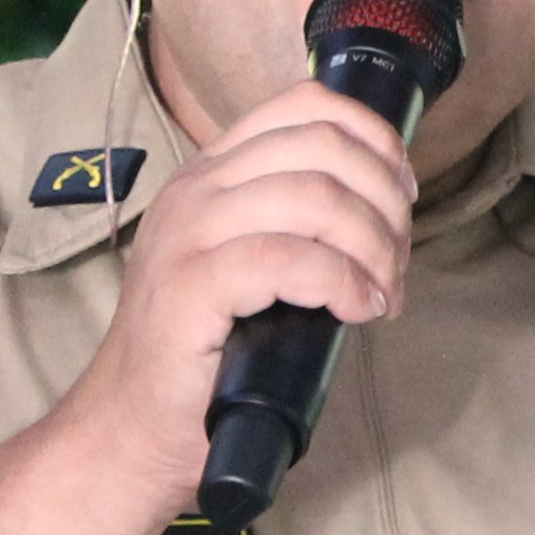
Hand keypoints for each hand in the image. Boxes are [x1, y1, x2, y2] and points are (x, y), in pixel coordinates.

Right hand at [57, 82, 417, 505]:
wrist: (132, 427)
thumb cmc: (205, 357)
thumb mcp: (250, 265)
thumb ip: (296, 225)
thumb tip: (385, 212)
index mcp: (212, 173)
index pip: (305, 107)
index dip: (373, 139)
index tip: (402, 195)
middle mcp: (197, 191)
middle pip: (323, 148)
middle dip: (385, 201)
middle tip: (395, 263)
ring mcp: (188, 235)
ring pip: (314, 198)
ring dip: (372, 245)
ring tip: (382, 294)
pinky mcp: (191, 287)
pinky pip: (286, 259)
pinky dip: (341, 282)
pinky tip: (358, 310)